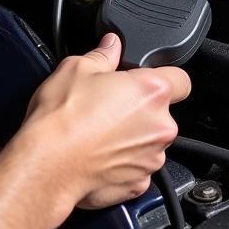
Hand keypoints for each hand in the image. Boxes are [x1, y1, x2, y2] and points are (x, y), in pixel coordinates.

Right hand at [10, 33, 190, 214]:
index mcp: (151, 92)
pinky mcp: (138, 183)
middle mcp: (160, 126)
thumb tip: (112, 45)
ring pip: (149, 142)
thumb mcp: (75, 69)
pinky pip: (137, 168)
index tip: (144, 81)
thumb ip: (103, 55)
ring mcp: (152, 158)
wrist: (47, 164)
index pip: (181, 79)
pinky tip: (97, 155)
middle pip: (162, 113)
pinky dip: (122, 163)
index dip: (164, 77)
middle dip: (140, 110)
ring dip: (132, 138)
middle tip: (107, 107)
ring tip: (98, 134)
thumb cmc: (61, 119)